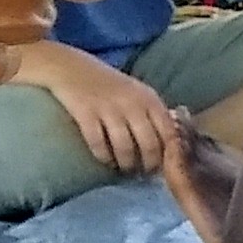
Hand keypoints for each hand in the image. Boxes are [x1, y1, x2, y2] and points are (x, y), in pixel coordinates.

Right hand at [11, 41, 184, 174]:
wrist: (70, 68)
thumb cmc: (108, 84)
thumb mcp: (138, 93)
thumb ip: (153, 113)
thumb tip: (171, 142)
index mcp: (150, 99)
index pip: (169, 132)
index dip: (169, 153)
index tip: (166, 165)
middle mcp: (133, 103)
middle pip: (149, 144)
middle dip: (148, 164)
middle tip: (144, 174)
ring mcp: (109, 108)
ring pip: (125, 147)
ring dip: (126, 164)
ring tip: (125, 170)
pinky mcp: (85, 113)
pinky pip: (98, 143)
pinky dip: (103, 156)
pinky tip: (105, 161)